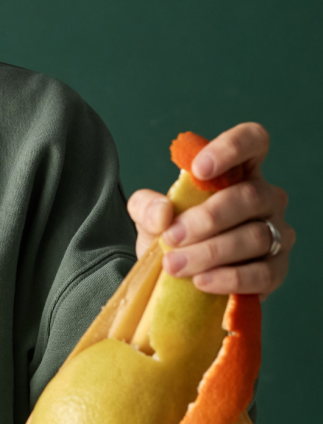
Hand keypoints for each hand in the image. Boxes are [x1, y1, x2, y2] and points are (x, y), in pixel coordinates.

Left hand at [127, 123, 294, 300]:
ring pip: (254, 236)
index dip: (230, 148)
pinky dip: (228, 278)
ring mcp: (276, 234)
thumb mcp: (150, 219)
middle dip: (206, 219)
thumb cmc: (173, 238)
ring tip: (174, 265)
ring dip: (210, 252)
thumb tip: (162, 212)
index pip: (252, 141)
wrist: (176, 281)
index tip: (198, 169)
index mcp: (239, 173)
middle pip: (249, 196)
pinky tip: (201, 282)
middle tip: (170, 238)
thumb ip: (146, 207)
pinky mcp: (276, 270)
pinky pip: (262, 273)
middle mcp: (265, 198)